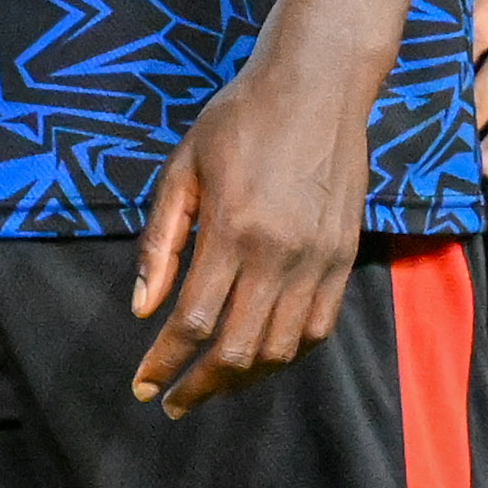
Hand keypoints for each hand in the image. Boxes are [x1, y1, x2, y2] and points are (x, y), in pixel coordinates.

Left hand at [128, 48, 369, 419]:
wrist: (318, 85)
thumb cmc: (239, 120)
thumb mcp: (182, 170)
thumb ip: (159, 243)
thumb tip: (142, 309)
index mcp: (233, 231)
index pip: (193, 322)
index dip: (164, 362)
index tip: (143, 384)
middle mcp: (280, 255)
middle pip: (237, 350)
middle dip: (199, 386)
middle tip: (171, 401)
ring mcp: (319, 261)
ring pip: (282, 349)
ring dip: (242, 379)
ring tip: (211, 386)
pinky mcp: (344, 258)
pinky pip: (318, 329)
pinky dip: (287, 356)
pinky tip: (260, 359)